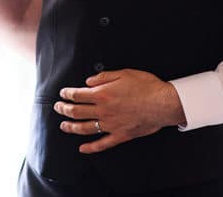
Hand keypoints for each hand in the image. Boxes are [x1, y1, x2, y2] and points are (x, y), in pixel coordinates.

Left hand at [52, 69, 185, 152]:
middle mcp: (103, 111)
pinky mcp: (121, 135)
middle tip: (58, 107)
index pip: (77, 95)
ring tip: (63, 125)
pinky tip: (82, 149)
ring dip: (71, 127)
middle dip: (64, 109)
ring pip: (85, 128)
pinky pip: (103, 144)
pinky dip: (91, 148)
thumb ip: (104, 77)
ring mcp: (111, 125)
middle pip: (77, 112)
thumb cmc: (146, 86)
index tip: (62, 93)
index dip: (67, 94)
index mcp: (102, 94)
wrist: (164, 103)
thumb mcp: (124, 73)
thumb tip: (88, 81)